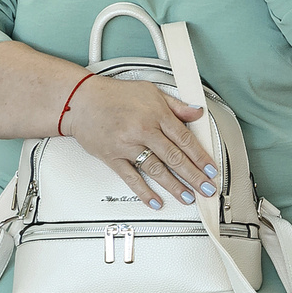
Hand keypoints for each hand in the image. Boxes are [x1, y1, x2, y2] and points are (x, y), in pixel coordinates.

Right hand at [61, 75, 216, 209]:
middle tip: (207, 188)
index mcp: (156, 114)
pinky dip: (144, 191)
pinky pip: (131, 178)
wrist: (80, 100)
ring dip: (174, 186)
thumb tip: (197, 113)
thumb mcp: (150, 91)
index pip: (185, 139)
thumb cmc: (114, 95)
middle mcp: (142, 130)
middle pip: (174, 157)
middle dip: (194, 176)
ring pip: (156, 170)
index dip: (201, 157)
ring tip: (188, 197)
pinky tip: (155, 201)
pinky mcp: (112, 157)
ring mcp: (127, 145)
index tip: (211, 169)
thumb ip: (176, 105)